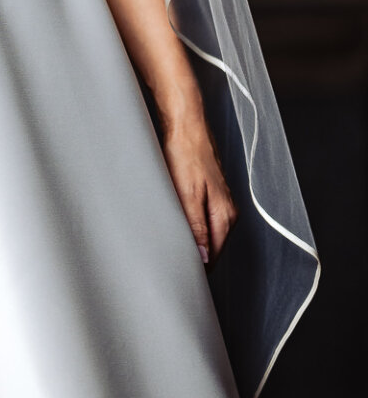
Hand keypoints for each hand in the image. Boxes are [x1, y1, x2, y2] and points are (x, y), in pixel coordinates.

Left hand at [159, 109, 237, 266]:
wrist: (185, 123)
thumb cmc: (185, 153)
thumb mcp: (188, 193)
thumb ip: (196, 226)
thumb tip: (203, 256)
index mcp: (225, 214)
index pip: (215, 254)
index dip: (199, 267)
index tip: (181, 274)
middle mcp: (226, 210)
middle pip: (212, 246)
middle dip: (195, 255)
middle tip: (171, 261)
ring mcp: (218, 201)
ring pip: (206, 232)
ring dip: (192, 239)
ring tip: (171, 244)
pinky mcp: (208, 192)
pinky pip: (201, 218)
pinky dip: (190, 224)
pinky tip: (176, 223)